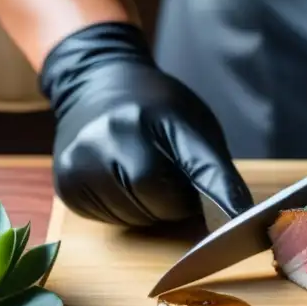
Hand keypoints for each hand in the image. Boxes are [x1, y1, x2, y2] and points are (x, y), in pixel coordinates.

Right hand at [39, 22, 252, 226]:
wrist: (94, 84)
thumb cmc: (153, 107)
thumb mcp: (192, 122)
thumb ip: (214, 168)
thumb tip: (239, 217)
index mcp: (155, 116)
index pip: (196, 168)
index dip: (219, 196)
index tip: (239, 221)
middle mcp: (113, 136)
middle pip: (159, 202)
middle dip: (175, 204)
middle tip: (175, 183)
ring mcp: (82, 161)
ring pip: (134, 217)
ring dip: (150, 211)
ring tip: (146, 178)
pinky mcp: (67, 184)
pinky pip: (109, 219)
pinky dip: (125, 212)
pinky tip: (122, 184)